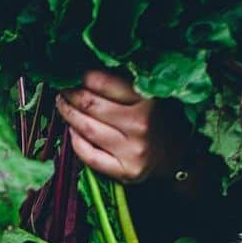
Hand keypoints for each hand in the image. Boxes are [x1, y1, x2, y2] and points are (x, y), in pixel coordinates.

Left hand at [56, 70, 189, 184]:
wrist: (179, 155)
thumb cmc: (159, 119)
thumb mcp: (151, 94)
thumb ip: (125, 83)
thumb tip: (86, 70)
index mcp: (148, 98)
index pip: (104, 82)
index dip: (82, 77)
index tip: (71, 73)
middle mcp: (140, 124)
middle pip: (91, 105)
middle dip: (71, 95)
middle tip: (61, 88)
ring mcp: (133, 150)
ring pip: (87, 129)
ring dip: (68, 115)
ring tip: (62, 105)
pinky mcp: (126, 171)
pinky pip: (90, 156)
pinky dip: (76, 143)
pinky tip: (71, 132)